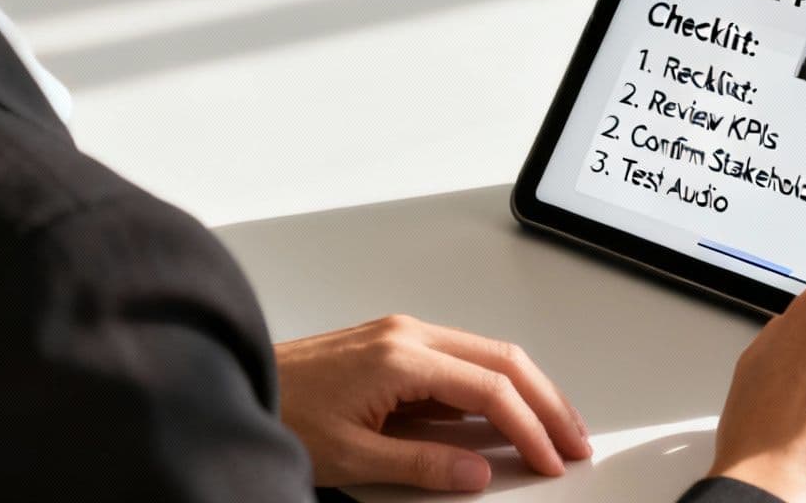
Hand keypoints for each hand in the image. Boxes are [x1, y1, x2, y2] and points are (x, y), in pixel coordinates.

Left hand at [274, 314, 592, 491]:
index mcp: (400, 356)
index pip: (488, 389)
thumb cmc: (279, 411)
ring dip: (524, 391)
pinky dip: (492, 387)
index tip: (551, 458)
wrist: (231, 383)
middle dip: (546, 401)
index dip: (529, 427)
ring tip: (551, 429)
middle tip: (574, 440)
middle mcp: (406, 334)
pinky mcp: (392, 344)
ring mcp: (400, 334)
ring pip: (485, 355)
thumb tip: (477, 471)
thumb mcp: (350, 456)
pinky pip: (459, 360)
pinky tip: (504, 415)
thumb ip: (421, 463)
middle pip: (501, 360)